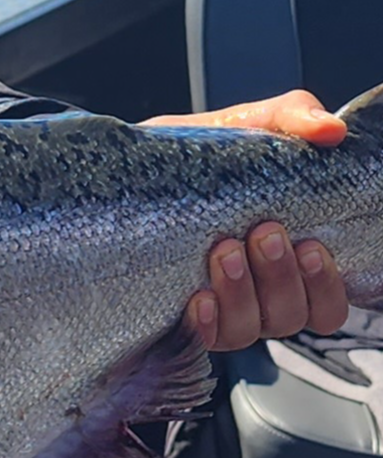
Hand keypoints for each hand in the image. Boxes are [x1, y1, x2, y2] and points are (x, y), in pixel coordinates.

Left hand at [142, 91, 350, 349]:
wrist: (128, 164)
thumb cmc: (200, 153)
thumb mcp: (249, 125)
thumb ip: (294, 119)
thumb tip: (330, 130)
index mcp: (289, 261)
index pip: (328, 301)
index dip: (327, 285)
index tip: (311, 245)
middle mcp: (259, 293)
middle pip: (293, 315)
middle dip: (282, 278)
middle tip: (263, 233)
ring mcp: (219, 309)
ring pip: (251, 329)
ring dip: (242, 293)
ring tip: (224, 250)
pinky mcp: (175, 317)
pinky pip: (202, 338)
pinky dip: (206, 322)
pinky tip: (197, 298)